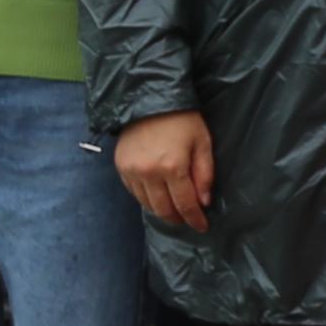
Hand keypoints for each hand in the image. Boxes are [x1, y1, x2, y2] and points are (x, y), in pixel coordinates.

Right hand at [113, 111, 213, 234]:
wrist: (149, 99)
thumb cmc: (182, 119)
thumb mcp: (202, 143)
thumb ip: (204, 174)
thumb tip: (203, 202)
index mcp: (172, 167)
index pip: (185, 204)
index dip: (194, 219)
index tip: (202, 226)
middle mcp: (149, 173)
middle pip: (164, 209)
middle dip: (178, 218)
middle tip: (187, 220)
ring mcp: (132, 171)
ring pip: (147, 204)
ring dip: (161, 211)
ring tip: (174, 211)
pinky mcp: (121, 167)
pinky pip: (134, 192)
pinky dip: (146, 199)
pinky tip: (157, 197)